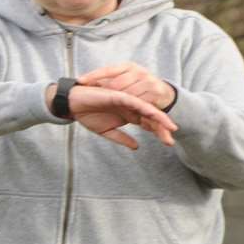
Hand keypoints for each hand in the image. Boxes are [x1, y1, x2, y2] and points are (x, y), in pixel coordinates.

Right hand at [62, 84, 176, 149]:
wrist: (72, 104)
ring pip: (147, 110)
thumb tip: (136, 147)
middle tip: (171, 141)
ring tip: (170, 128)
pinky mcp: (120, 96)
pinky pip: (136, 103)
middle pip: (151, 117)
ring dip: (159, 118)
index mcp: (129, 115)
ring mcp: (127, 101)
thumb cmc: (87, 115)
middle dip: (162, 128)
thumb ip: (122, 138)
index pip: (147, 124)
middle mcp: (131, 107)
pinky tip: (155, 115)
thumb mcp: (106, 131)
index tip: (168, 143)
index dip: (158, 133)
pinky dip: (146, 109)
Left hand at [77, 62, 176, 111]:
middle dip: (106, 93)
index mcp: (127, 66)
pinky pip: (139, 102)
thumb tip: (82, 84)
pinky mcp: (155, 92)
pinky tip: (126, 113)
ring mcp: (148, 81)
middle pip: (116, 83)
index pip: (107, 70)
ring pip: (126, 94)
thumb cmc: (138, 88)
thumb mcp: (124, 81)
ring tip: (109, 107)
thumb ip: (107, 82)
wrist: (163, 93)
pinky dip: (131, 108)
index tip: (79, 82)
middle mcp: (138, 71)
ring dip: (118, 102)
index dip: (93, 75)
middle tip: (95, 100)